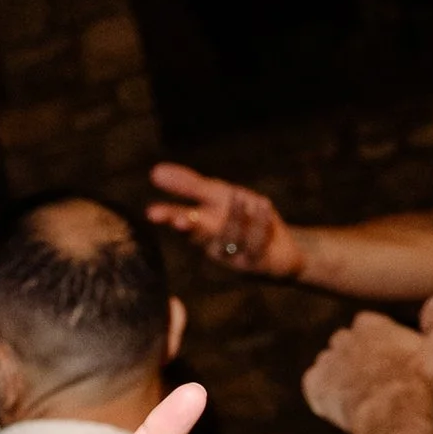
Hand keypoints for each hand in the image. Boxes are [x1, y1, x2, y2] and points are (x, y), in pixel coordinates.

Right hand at [147, 162, 305, 278]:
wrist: (280, 250)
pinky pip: (256, 242)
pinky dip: (260, 222)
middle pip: (198, 236)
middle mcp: (214, 245)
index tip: (152, 213)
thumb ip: (188, 185)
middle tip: (179, 220)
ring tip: (239, 196)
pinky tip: (263, 204)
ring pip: (230, 239)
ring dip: (235, 217)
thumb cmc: (244, 221)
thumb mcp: (217, 196)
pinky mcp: (257, 262)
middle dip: (190, 227)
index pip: (181, 221)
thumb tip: (156, 170)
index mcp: (202, 228)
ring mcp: (235, 256)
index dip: (168, 217)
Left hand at [302, 296, 432, 433]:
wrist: (394, 410)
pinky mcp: (315, 386)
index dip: (379, 341)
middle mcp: (344, 338)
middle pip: (346, 342)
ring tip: (360, 393)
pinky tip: (340, 402)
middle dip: (357, 356)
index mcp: (371, 324)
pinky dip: (323, 392)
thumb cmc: (420, 378)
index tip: (390, 356)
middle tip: (376, 377)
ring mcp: (327, 361)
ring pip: (329, 362)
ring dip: (340, 374)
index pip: (368, 324)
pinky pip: (314, 384)